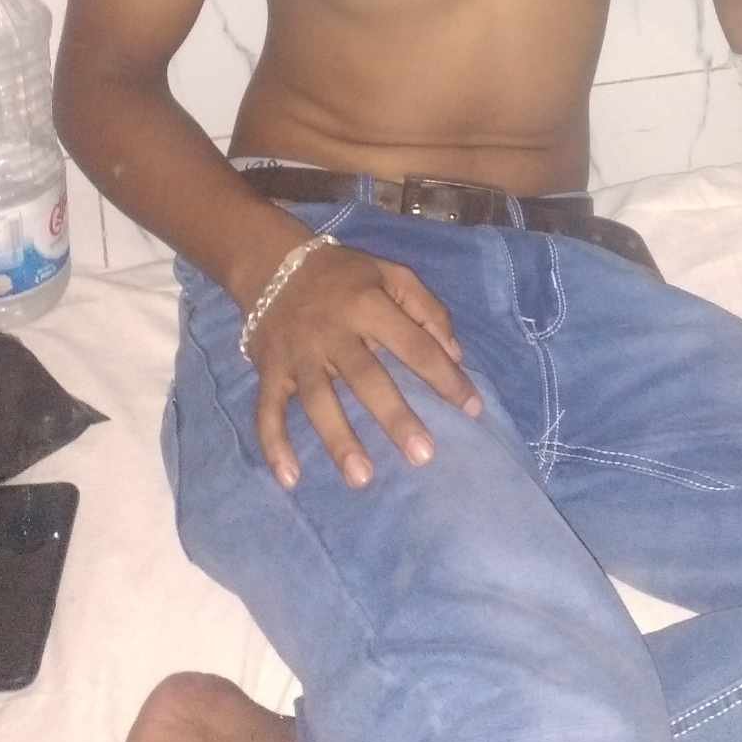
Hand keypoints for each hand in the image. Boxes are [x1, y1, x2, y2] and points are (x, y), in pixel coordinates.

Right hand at [249, 242, 482, 491]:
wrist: (273, 263)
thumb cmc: (345, 276)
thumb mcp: (391, 274)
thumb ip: (427, 310)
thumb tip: (455, 355)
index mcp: (368, 305)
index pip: (414, 345)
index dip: (445, 376)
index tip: (473, 408)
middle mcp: (333, 333)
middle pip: (366, 378)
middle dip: (394, 417)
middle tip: (423, 455)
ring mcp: (298, 355)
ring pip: (318, 401)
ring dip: (339, 440)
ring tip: (363, 478)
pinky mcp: (270, 371)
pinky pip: (267, 410)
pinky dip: (274, 444)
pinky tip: (291, 478)